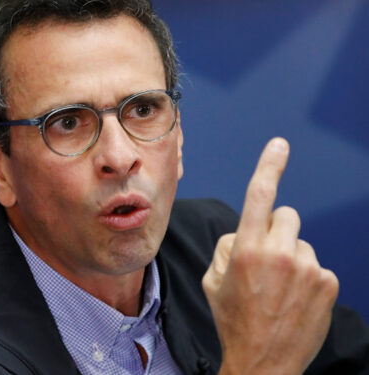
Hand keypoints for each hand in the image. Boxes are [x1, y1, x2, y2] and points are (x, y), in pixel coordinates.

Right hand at [202, 138, 338, 374]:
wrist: (263, 361)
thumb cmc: (233, 319)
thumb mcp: (211, 279)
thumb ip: (227, 244)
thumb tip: (246, 231)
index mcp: (246, 249)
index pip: (259, 195)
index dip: (269, 165)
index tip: (280, 144)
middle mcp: (280, 253)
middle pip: (286, 215)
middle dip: (275, 229)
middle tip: (266, 258)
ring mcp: (308, 267)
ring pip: (300, 242)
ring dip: (291, 256)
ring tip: (279, 289)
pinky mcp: (328, 282)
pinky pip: (316, 264)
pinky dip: (306, 277)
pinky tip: (295, 299)